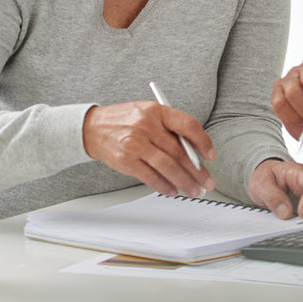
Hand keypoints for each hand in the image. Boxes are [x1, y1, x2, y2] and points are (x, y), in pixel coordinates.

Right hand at [82, 101, 216, 197]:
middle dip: (198, 171)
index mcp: (158, 111)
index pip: (188, 125)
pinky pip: (150, 177)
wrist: (92, 127)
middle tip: (207, 182)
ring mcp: (136, 144)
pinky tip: (172, 190)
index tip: (211, 156)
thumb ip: (170, 129)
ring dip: (184, 182)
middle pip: (180, 152)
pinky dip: (164, 186)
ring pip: (168, 167)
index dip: (203, 142)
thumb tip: (195, 152)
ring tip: (193, 190)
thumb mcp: (150, 114)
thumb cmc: (126, 121)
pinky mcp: (125, 160)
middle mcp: (147, 126)